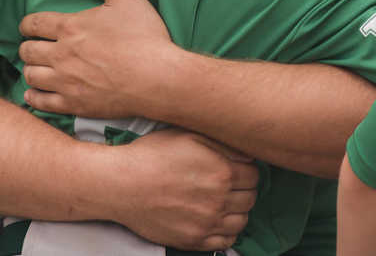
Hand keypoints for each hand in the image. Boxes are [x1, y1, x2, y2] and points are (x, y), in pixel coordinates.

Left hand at [19, 0, 178, 118]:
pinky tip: (35, 94)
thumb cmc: (144, 36)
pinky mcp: (74, 104)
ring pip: (31, 76)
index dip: (27, 24)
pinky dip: (33, 97)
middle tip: (34, 47)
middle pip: (27, 50)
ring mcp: (66, 81)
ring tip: (36, 68)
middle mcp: (61, 54)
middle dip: (27, 47)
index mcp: (69, 27)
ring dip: (30, 70)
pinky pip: (41, 102)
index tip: (28, 27)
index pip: (33, 23)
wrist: (158, 78)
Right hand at [110, 128, 257, 249]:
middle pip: (250, 198)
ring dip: (237, 210)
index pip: (254, 174)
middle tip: (227, 183)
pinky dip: (226, 231)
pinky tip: (215, 219)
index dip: (246, 169)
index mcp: (221, 171)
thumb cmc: (150, 156)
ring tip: (222, 201)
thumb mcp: (186, 135)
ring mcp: (207, 223)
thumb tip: (246, 154)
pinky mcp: (194, 239)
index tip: (235, 168)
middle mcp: (219, 199)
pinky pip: (226, 241)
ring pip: (242, 221)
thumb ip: (221, 144)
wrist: (121, 184)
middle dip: (243, 189)